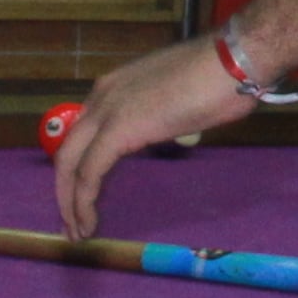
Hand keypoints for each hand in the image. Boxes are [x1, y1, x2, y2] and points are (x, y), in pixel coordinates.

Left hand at [58, 31, 255, 234]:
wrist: (232, 64)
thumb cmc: (220, 79)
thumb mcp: (177, 101)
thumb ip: (161, 116)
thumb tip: (164, 128)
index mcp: (115, 88)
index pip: (84, 134)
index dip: (79, 168)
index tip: (84, 196)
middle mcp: (101, 97)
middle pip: (67, 151)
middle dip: (65, 191)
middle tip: (70, 224)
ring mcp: (106, 112)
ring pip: (70, 164)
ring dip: (70, 203)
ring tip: (78, 233)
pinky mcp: (117, 131)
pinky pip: (89, 173)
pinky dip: (84, 202)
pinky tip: (90, 223)